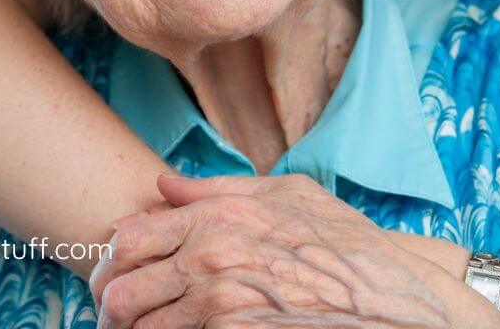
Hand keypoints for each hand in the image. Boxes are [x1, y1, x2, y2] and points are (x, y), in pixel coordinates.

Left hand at [90, 174, 499, 328]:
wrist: (390, 301)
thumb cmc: (346, 247)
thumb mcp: (291, 194)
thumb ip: (220, 188)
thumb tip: (165, 184)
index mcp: (219, 216)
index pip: (129, 238)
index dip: (109, 263)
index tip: (112, 277)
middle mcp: (210, 257)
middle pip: (119, 289)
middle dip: (109, 307)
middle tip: (117, 317)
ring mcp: (218, 306)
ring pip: (138, 328)